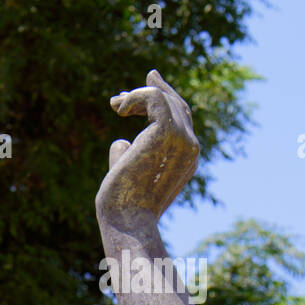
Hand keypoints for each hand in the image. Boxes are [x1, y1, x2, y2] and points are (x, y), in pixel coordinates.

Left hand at [95, 70, 198, 226]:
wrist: (126, 221)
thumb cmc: (121, 207)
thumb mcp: (126, 176)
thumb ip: (127, 158)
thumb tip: (121, 143)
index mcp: (185, 159)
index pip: (181, 123)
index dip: (163, 103)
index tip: (143, 89)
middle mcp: (189, 148)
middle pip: (177, 107)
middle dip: (155, 91)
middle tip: (136, 83)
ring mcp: (182, 140)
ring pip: (165, 101)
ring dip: (138, 95)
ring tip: (115, 103)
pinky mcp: (167, 133)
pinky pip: (155, 99)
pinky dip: (136, 96)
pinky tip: (118, 109)